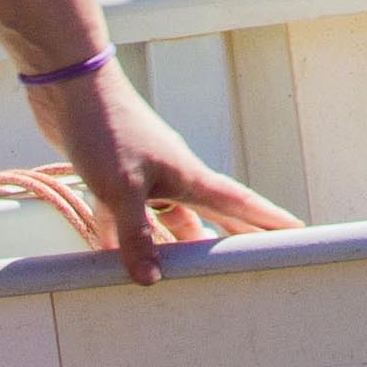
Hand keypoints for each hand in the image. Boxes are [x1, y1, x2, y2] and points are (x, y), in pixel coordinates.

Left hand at [15, 60, 297, 281]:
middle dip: (225, 239)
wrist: (71, 86)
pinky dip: (122, 236)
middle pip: (207, 215)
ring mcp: (143, 175)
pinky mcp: (114, 175)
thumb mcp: (122, 189)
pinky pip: (127, 215)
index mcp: (187, 177)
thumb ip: (137, 236)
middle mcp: (171, 176)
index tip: (295, 230)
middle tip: (245, 261)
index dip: (267, 219)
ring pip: (162, 219)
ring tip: (174, 276)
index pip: (238, 203)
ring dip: (167, 245)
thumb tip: (151, 279)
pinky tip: (109, 256)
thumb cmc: (107, 128)